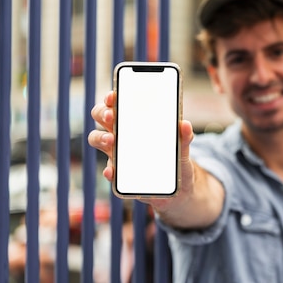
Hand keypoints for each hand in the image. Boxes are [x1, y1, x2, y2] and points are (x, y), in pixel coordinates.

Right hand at [88, 91, 220, 229]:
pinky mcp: (121, 175)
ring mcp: (118, 154)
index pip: (117, 103)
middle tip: (112, 116)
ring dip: (101, 138)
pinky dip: (109, 171)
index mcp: (134, 121)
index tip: (114, 95)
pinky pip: (110, 171)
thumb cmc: (175, 158)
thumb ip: (184, 137)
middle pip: (101, 117)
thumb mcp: (182, 147)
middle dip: (103, 113)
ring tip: (111, 140)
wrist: (178, 186)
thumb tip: (185, 125)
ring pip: (98, 140)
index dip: (112, 98)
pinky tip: (112, 170)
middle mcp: (121, 134)